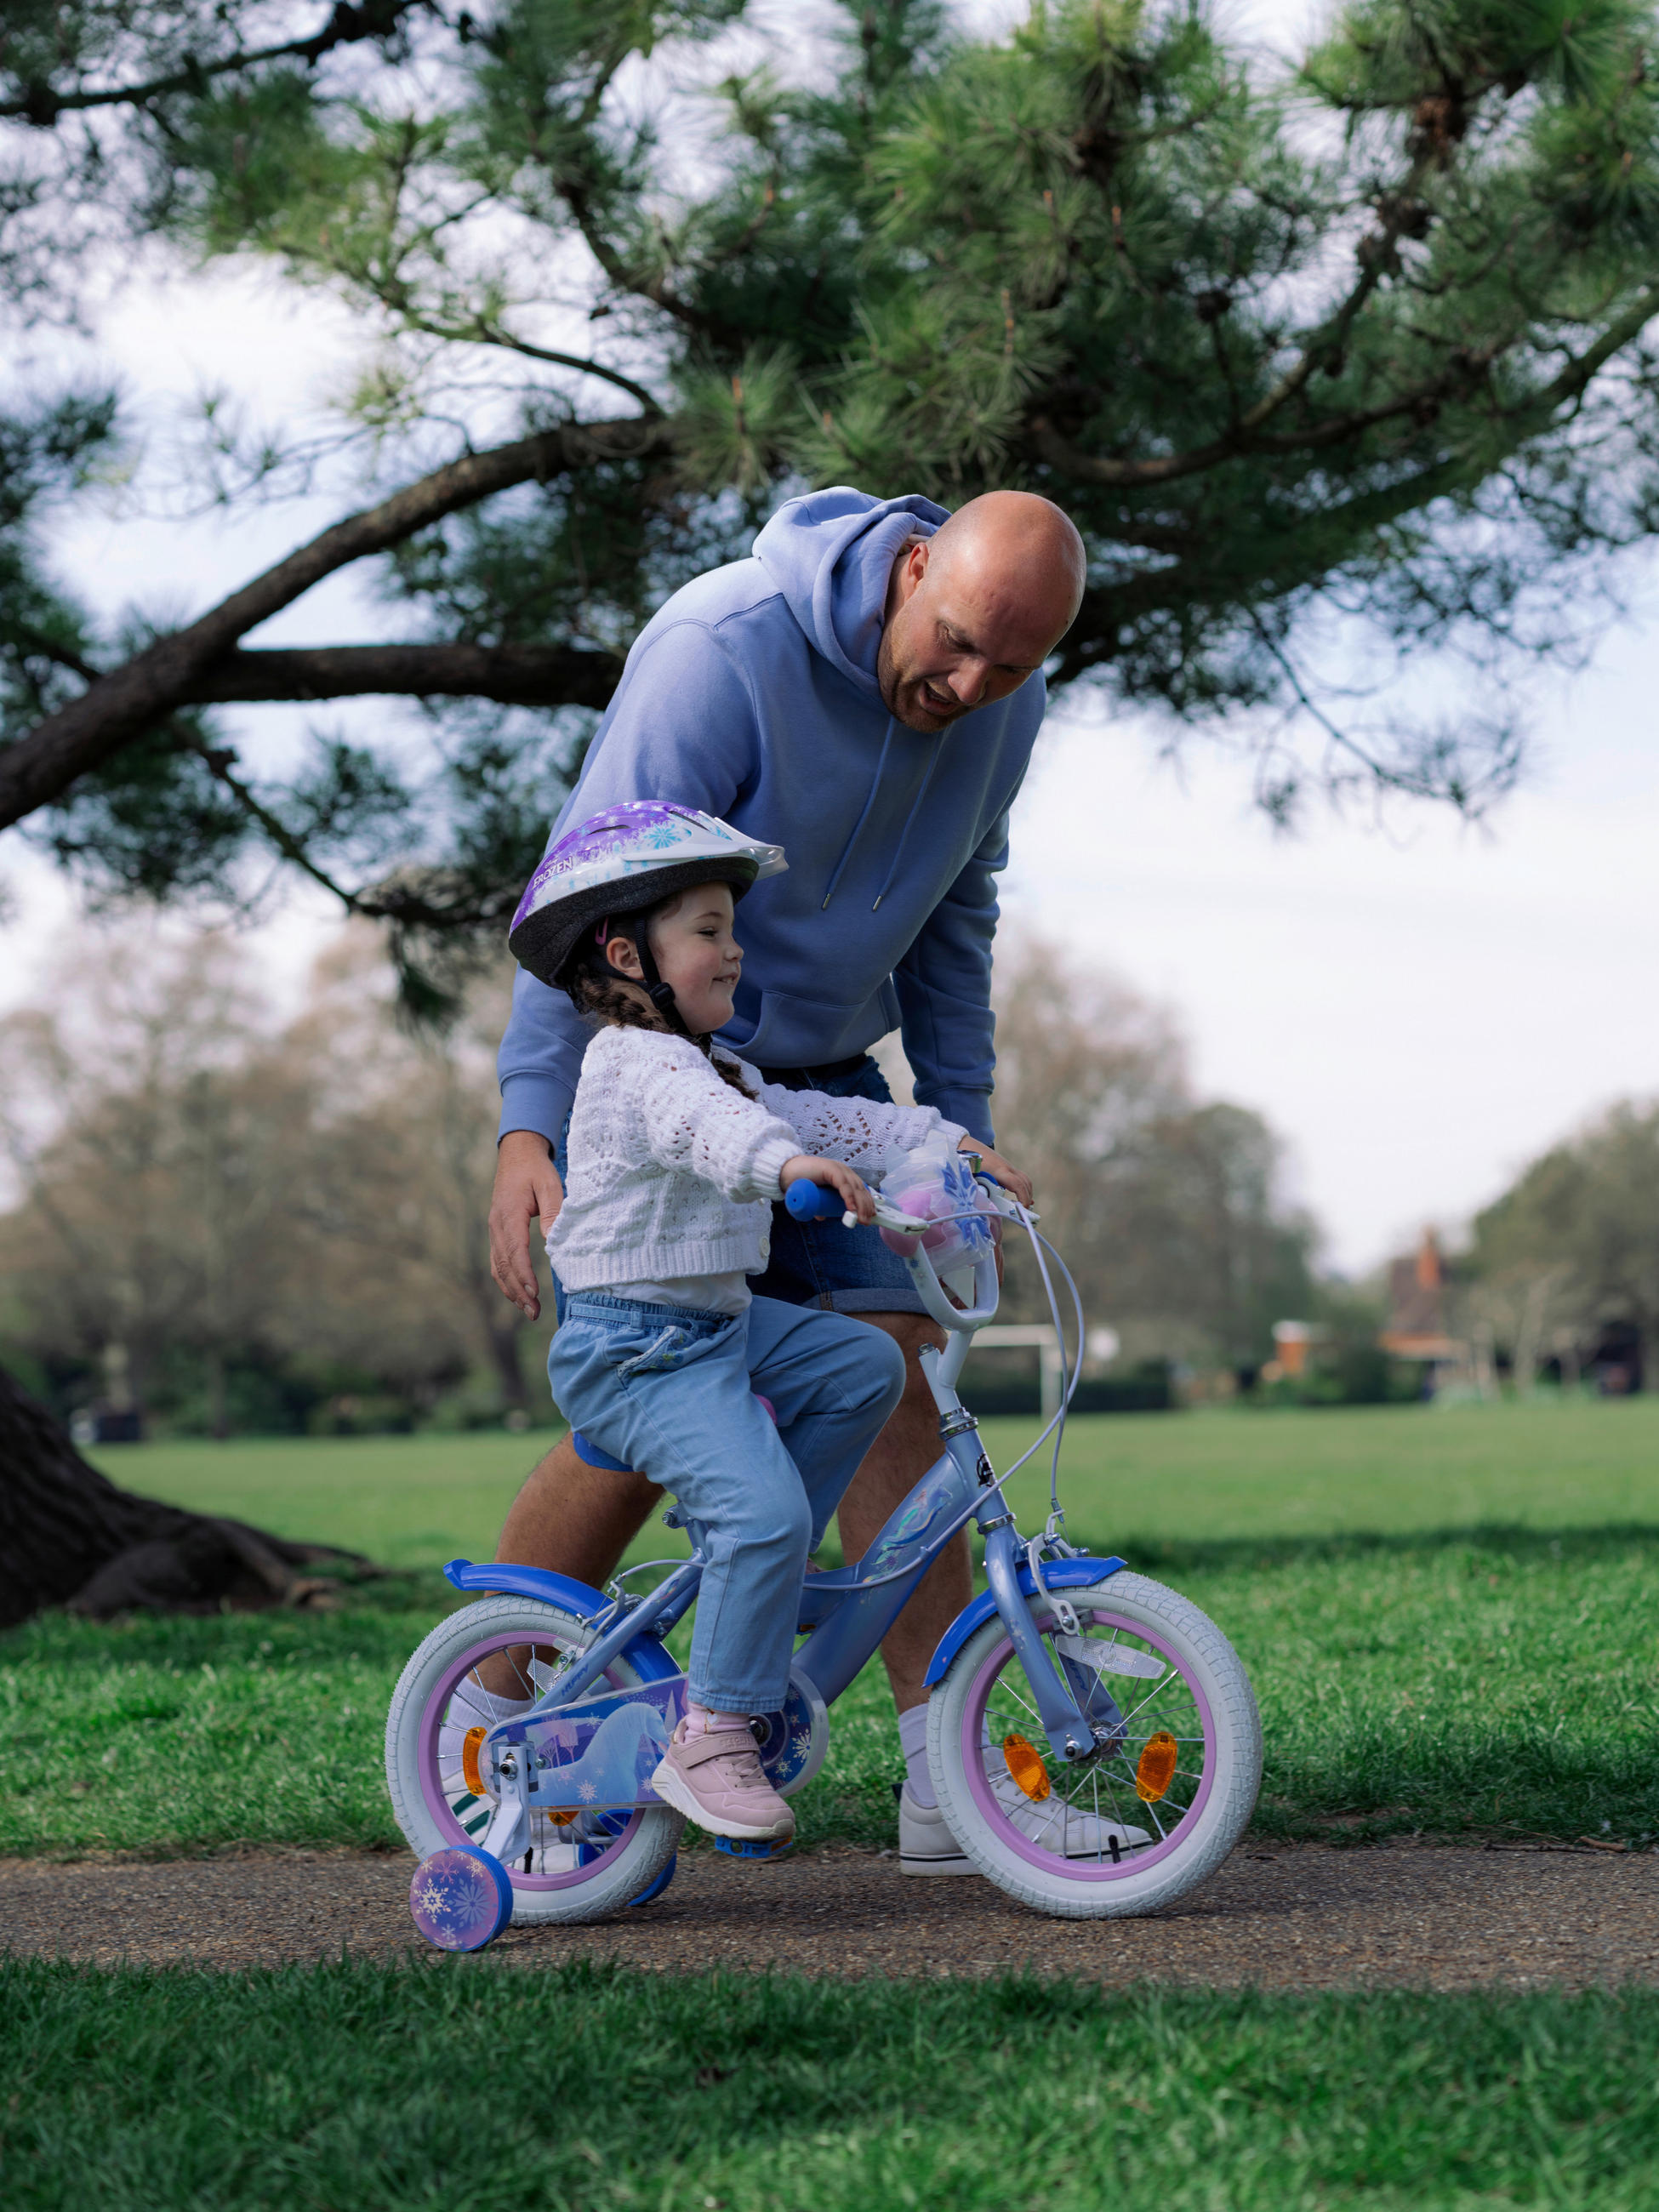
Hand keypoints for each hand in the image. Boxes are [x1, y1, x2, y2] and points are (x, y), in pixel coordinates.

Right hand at [489, 1130, 564, 1319]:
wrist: (517, 1154)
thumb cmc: (535, 1169)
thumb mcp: (549, 1184)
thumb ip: (553, 1212)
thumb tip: (553, 1241)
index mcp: (509, 1214)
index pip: (515, 1251)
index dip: (523, 1274)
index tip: (534, 1293)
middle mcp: (497, 1226)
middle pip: (504, 1265)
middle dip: (518, 1291)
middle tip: (534, 1313)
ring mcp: (494, 1230)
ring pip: (498, 1267)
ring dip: (511, 1290)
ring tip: (528, 1310)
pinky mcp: (497, 1232)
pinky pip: (497, 1261)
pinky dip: (505, 1280)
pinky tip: (516, 1294)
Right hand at [780, 1153, 876, 1223]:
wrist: (784, 1172)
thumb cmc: (799, 1182)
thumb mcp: (814, 1197)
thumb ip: (818, 1205)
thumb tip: (822, 1217)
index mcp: (843, 1176)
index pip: (860, 1190)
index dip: (867, 1202)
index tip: (871, 1216)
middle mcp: (843, 1171)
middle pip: (860, 1189)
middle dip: (866, 1206)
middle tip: (867, 1221)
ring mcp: (838, 1169)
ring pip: (855, 1188)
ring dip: (860, 1205)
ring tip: (861, 1219)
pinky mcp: (830, 1169)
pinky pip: (843, 1185)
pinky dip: (849, 1198)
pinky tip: (852, 1209)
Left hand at [959, 1134, 1032, 1209]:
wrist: (963, 1145)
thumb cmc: (966, 1161)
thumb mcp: (970, 1178)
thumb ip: (978, 1193)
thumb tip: (984, 1208)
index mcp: (998, 1170)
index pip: (1017, 1185)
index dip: (1023, 1198)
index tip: (1022, 1210)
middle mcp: (1006, 1167)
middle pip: (1025, 1182)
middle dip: (1027, 1198)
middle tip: (1024, 1212)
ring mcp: (1006, 1165)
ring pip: (1023, 1179)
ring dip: (1026, 1192)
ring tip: (1023, 1207)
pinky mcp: (1003, 1166)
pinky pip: (1018, 1177)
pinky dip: (1022, 1187)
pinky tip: (1019, 1197)